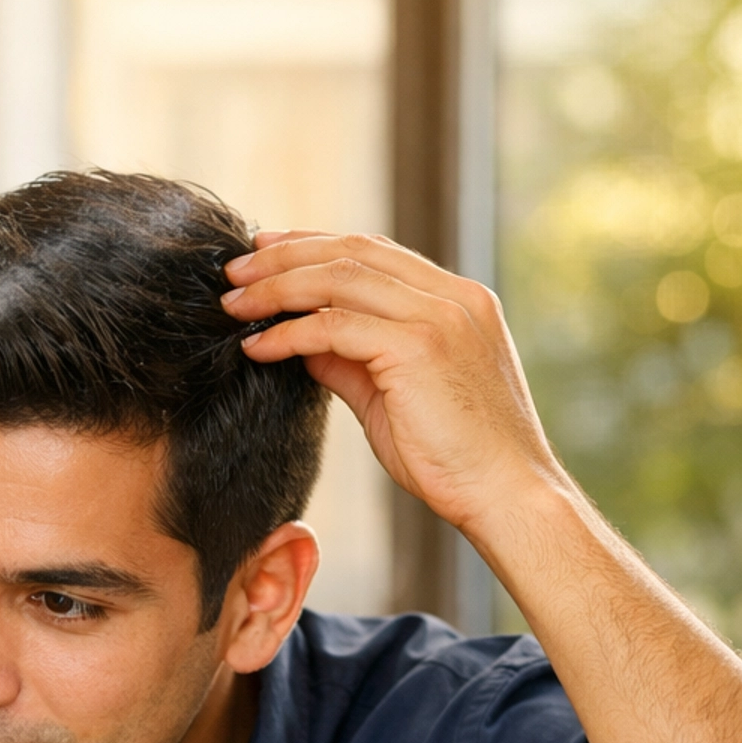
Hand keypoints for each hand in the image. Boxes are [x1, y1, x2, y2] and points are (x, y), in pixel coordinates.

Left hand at [221, 233, 564, 540]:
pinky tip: (257, 347)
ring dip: (278, 287)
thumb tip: (302, 341)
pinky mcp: (419, 347)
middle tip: (235, 268)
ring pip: (340, 277)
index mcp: (456, 300)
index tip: (266, 252)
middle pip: (352, 250)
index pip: (375, 252)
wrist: (507, 496)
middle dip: (286, 254)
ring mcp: (439, 317)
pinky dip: (289, 333)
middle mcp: (451, 297)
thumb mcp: (392, 398)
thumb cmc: (455, 460)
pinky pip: (335, 327)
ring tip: (234, 303)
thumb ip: (351, 361)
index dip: (315, 246)